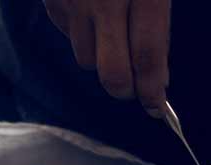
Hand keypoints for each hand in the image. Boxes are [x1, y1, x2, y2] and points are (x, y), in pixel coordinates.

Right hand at [43, 0, 171, 107]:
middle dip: (125, 89)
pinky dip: (83, 35)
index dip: (152, 89)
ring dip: (101, 58)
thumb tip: (156, 72)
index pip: (147, 57)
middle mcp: (105, 1)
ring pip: (86, 60)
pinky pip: (68, 36)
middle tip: (135, 86)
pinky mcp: (53, 2)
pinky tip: (92, 13)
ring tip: (113, 29)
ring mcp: (75, 3)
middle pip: (112, 73)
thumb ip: (157, 20)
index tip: (157, 106)